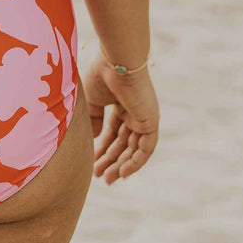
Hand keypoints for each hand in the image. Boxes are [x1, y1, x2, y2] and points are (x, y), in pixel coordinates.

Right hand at [83, 54, 158, 183]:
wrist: (117, 62)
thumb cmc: (101, 75)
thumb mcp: (91, 101)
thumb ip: (93, 120)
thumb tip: (93, 140)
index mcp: (120, 104)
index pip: (113, 132)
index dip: (103, 148)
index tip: (92, 162)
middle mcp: (133, 112)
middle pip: (123, 143)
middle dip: (110, 160)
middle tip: (98, 176)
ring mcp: (143, 117)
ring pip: (134, 149)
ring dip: (121, 165)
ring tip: (107, 179)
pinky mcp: (151, 122)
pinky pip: (145, 148)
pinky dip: (136, 162)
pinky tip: (123, 174)